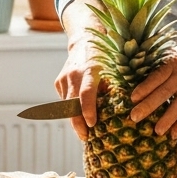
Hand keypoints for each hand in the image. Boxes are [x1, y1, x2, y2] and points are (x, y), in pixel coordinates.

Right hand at [55, 16, 102, 140]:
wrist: (83, 39)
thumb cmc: (105, 56)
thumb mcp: (112, 68)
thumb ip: (113, 88)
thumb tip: (118, 112)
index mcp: (89, 70)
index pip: (85, 93)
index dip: (87, 110)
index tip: (92, 125)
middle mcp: (73, 74)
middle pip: (71, 104)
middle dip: (78, 124)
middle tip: (86, 138)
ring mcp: (63, 79)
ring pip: (67, 105)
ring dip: (76, 118)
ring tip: (85, 131)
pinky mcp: (58, 82)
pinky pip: (65, 100)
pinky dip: (73, 108)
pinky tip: (81, 111)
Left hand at [129, 34, 176, 137]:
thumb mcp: (173, 50)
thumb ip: (159, 62)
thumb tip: (134, 72)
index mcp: (173, 62)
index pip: (158, 75)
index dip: (145, 86)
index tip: (133, 98)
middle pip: (165, 92)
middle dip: (149, 106)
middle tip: (134, 117)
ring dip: (167, 119)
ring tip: (156, 132)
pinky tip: (173, 135)